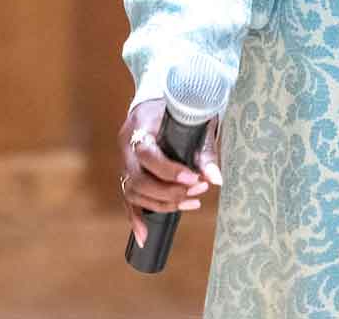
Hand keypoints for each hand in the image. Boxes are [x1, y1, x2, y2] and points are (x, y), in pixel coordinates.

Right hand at [118, 98, 220, 245]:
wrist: (161, 100)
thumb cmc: (179, 109)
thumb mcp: (195, 121)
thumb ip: (204, 151)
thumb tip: (216, 179)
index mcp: (139, 126)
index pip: (147, 153)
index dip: (169, 170)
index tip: (194, 178)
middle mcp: (126, 145)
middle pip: (138, 178)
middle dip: (169, 191)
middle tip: (197, 192)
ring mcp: (123, 160)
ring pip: (133, 191)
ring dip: (161, 203)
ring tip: (191, 203)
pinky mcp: (127, 173)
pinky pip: (127, 198)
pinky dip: (135, 218)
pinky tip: (144, 237)